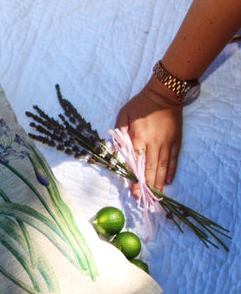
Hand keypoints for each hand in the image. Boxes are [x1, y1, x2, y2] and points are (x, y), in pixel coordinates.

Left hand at [116, 78, 182, 196]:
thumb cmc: (141, 104)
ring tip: (156, 197)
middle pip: (150, 169)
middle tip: (144, 200)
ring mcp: (167, 143)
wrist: (165, 93)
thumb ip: (119, 133)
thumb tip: (116, 150)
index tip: (133, 192)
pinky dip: (171, 171)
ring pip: (163, 167)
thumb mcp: (123, 114)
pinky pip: (174, 159)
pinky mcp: (176, 141)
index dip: (135, 178)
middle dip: (147, 186)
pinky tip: (168, 182)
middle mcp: (154, 143)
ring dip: (159, 183)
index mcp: (139, 137)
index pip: (136, 162)